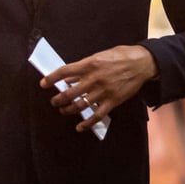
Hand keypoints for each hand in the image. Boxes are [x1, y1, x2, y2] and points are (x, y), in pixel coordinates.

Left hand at [42, 45, 156, 132]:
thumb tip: (68, 77)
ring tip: (63, 111)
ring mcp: (103, 91)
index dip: (51, 78)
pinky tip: (80, 127)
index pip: (64, 72)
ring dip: (68, 110)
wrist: (141, 63)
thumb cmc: (119, 56)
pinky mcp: (112, 101)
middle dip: (58, 100)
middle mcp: (93, 79)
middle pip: (69, 93)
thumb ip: (82, 68)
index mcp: (89, 65)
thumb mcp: (98, 56)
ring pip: (80, 105)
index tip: (43, 84)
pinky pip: (97, 115)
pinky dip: (87, 123)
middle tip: (54, 102)